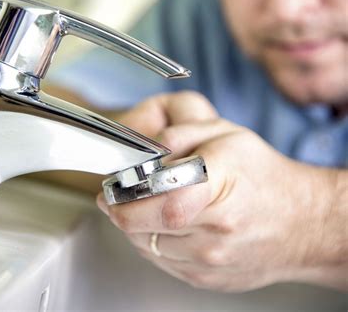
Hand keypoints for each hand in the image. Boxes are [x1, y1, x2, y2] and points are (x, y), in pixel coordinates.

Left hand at [97, 91, 344, 291]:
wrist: (302, 224)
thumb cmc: (264, 177)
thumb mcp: (226, 136)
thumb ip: (181, 135)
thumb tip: (144, 150)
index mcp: (218, 192)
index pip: (158, 202)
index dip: (124, 199)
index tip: (111, 190)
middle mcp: (214, 234)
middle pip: (142, 229)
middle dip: (120, 212)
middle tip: (115, 198)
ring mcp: (210, 262)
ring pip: (146, 247)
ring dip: (135, 227)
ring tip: (145, 208)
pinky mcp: (206, 279)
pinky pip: (161, 262)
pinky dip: (152, 243)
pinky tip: (164, 226)